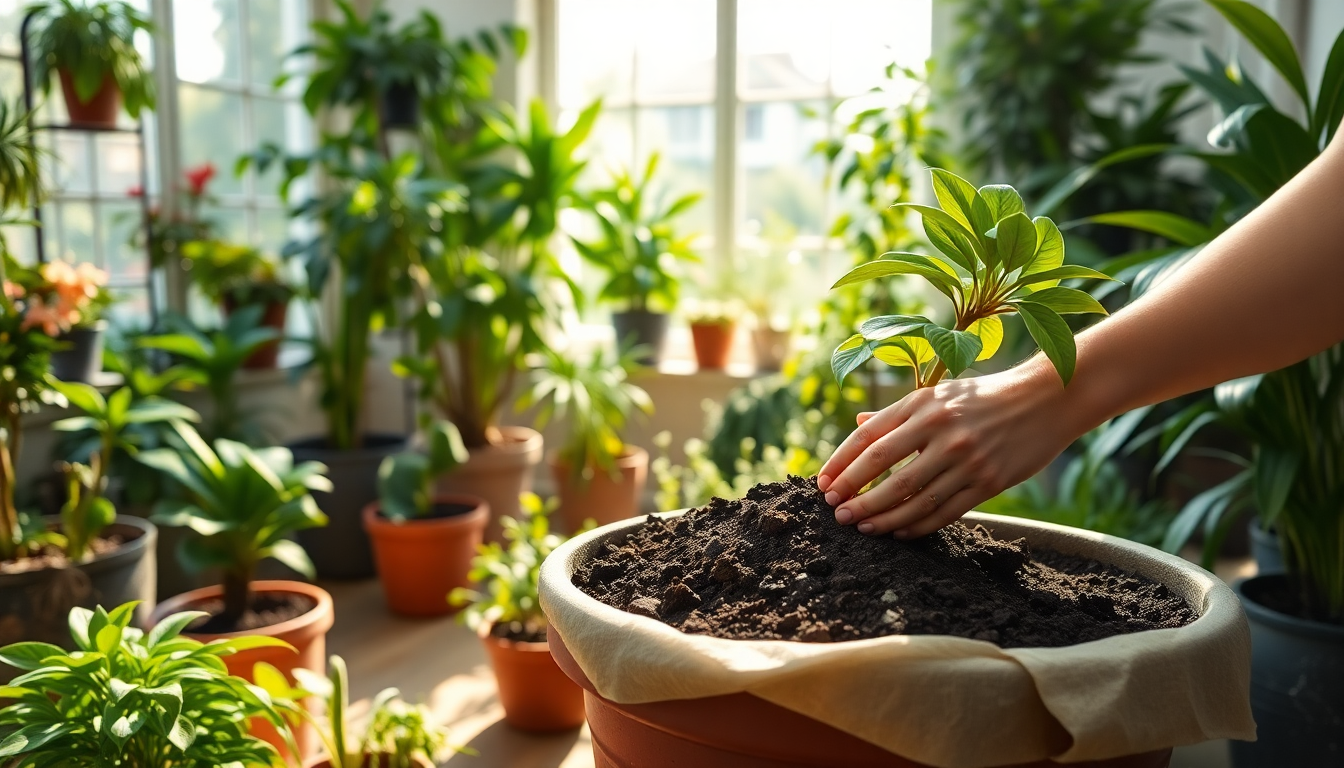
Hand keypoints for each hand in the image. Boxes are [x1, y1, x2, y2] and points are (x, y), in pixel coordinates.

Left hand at [816, 357, 1085, 537]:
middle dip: (854, 495)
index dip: (841, 463)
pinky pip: (943, 511)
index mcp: (923, 404)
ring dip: (881, 516)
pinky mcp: (988, 482)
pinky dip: (916, 525)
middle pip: (884, 470)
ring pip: (912, 497)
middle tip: (836, 512)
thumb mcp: (941, 394)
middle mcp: (941, 429)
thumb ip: (898, 413)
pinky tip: (898, 531)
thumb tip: (858, 426)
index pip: (869, 437)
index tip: (824, 484)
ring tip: (861, 526)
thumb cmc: (987, 396)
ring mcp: (965, 458)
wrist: (1049, 400)